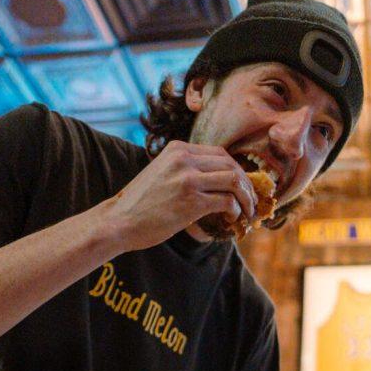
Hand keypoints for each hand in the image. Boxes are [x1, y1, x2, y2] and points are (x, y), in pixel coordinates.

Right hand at [107, 141, 256, 250]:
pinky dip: (236, 211)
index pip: (220, 153)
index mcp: (177, 149)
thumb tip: (212, 182)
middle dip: (247, 184)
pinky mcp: (191, 201)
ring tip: (248, 212)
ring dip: (247, 198)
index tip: (243, 186)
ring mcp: (188, 179)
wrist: (119, 221)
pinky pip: (227, 201)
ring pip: (234, 181)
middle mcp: (184, 159)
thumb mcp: (161, 174)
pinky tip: (232, 219)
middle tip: (252, 201)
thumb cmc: (139, 204)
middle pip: (231, 165)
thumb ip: (183, 171)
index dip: (237, 171)